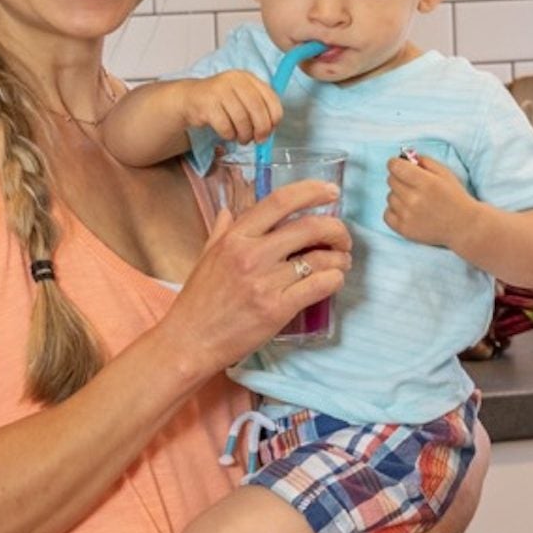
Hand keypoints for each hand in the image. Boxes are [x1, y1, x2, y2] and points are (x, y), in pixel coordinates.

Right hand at [158, 178, 349, 376]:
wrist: (190, 341)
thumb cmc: (198, 301)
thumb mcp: (205, 256)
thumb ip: (222, 230)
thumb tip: (230, 210)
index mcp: (236, 237)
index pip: (281, 201)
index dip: (312, 191)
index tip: (331, 192)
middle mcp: (252, 254)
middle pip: (310, 227)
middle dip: (336, 229)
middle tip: (342, 238)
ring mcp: (265, 282)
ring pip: (320, 258)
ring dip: (340, 258)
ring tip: (341, 262)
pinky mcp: (277, 309)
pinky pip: (320, 286)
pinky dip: (334, 280)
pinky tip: (333, 281)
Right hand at [183, 70, 284, 144]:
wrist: (191, 98)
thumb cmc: (222, 102)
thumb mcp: (242, 98)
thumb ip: (258, 108)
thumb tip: (270, 129)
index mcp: (248, 78)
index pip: (271, 99)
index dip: (274, 118)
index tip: (271, 130)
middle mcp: (235, 80)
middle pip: (257, 109)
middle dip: (261, 130)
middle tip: (258, 140)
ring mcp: (220, 90)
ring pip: (242, 120)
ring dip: (244, 135)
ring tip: (241, 138)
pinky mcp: (207, 104)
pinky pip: (225, 127)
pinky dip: (229, 135)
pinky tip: (228, 134)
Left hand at [383, 153, 473, 247]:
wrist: (463, 226)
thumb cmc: (454, 197)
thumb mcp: (444, 173)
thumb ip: (424, 161)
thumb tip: (403, 157)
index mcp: (425, 182)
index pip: (394, 166)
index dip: (396, 163)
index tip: (401, 166)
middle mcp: (414, 199)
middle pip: (390, 180)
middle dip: (399, 178)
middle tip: (413, 184)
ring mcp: (407, 215)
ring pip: (389, 197)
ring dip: (398, 196)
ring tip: (414, 200)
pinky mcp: (404, 229)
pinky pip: (386, 214)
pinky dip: (394, 211)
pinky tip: (408, 211)